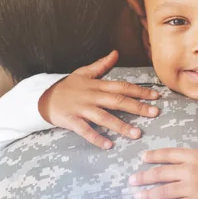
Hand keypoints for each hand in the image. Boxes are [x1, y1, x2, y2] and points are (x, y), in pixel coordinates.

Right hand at [38, 50, 159, 148]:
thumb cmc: (67, 86)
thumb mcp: (83, 73)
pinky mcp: (71, 121)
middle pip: (117, 101)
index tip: (156, 96)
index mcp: (97, 85)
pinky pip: (85, 130)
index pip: (122, 87)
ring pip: (104, 117)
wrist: (42, 97)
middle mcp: (92, 96)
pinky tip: (108, 145)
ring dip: (120, 126)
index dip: (139, 91)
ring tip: (136, 133)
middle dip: (137, 107)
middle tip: (154, 113)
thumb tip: (115, 52)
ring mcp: (81, 109)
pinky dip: (96, 138)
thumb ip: (101, 65)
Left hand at [129, 109, 197, 198]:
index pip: (169, 154)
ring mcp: (193, 189)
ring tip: (136, 196)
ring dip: (148, 193)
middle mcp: (190, 171)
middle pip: (161, 173)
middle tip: (131, 180)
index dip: (154, 156)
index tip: (143, 158)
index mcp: (196, 155)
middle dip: (144, 177)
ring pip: (165, 191)